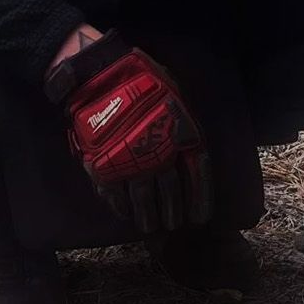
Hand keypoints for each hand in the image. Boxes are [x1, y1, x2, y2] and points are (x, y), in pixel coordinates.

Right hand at [43, 31, 210, 232]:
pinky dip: (121, 207)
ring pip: (142, 198)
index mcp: (182, 134)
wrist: (101, 75)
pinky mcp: (103, 166)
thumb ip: (184, 121)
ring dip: (148, 216)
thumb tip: (193, 143)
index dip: (200, 197)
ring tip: (150, 228)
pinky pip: (114, 195)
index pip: (197, 174)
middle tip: (174, 227)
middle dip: (173, 211)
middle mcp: (158, 152)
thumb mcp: (176, 94)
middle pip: (170, 191)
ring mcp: (130, 162)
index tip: (201, 217)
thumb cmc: (144, 80)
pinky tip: (125, 215)